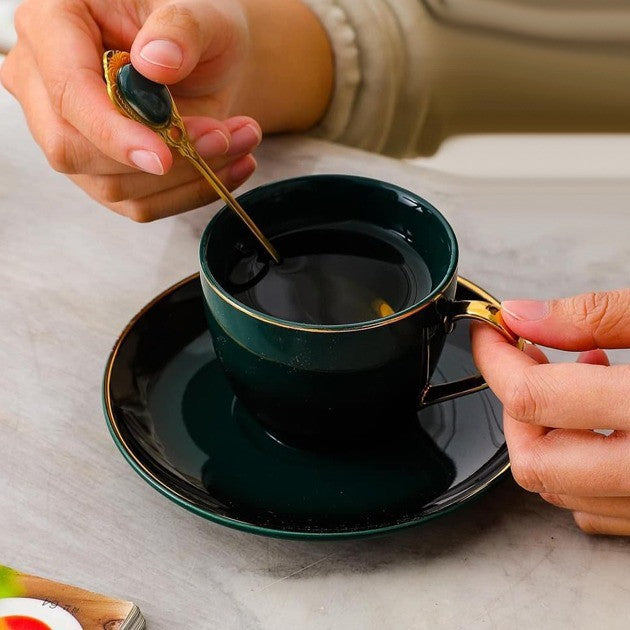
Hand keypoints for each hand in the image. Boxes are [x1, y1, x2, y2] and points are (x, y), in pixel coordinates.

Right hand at [0, 0, 331, 220]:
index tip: (163, 155)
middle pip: (77, 151)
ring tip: (239, 140)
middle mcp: (47, 85)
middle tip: (223, 137)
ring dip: (187, 176)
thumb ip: (179, 29)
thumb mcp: (197, 9)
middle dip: (159, 160)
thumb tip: (156, 63)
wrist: (204, 56)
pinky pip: (140, 203)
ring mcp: (70, 134)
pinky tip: (231, 165)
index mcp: (53, 26)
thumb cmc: (190, 27)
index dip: (113, 132)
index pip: (69, 94)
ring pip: (115, 186)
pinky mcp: (101, 171)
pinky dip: (191, 192)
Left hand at [472, 290, 629, 535]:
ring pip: (561, 492)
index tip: (489, 334)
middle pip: (534, 461)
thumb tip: (524, 315)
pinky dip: (581, 469)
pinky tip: (608, 426)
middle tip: (533, 361)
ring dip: (549, 436)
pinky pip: (597, 511)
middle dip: (517, 407)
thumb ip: (597, 316)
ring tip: (587, 382)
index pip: (535, 396)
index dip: (496, 359)